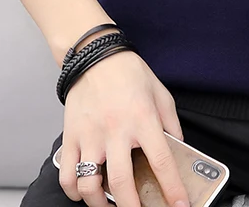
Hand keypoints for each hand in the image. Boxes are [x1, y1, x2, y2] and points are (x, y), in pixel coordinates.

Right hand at [58, 50, 189, 206]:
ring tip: (110, 206)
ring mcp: (91, 135)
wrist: (96, 56)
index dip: (172, 188)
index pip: (161, 160)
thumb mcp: (161, 94)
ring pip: (90, 185)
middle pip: (122, 183)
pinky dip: (74, 191)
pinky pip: (68, 174)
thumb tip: (179, 149)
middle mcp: (116, 130)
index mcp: (143, 118)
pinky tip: (84, 192)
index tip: (180, 204)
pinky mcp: (71, 136)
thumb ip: (171, 123)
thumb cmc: (129, 72)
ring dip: (100, 204)